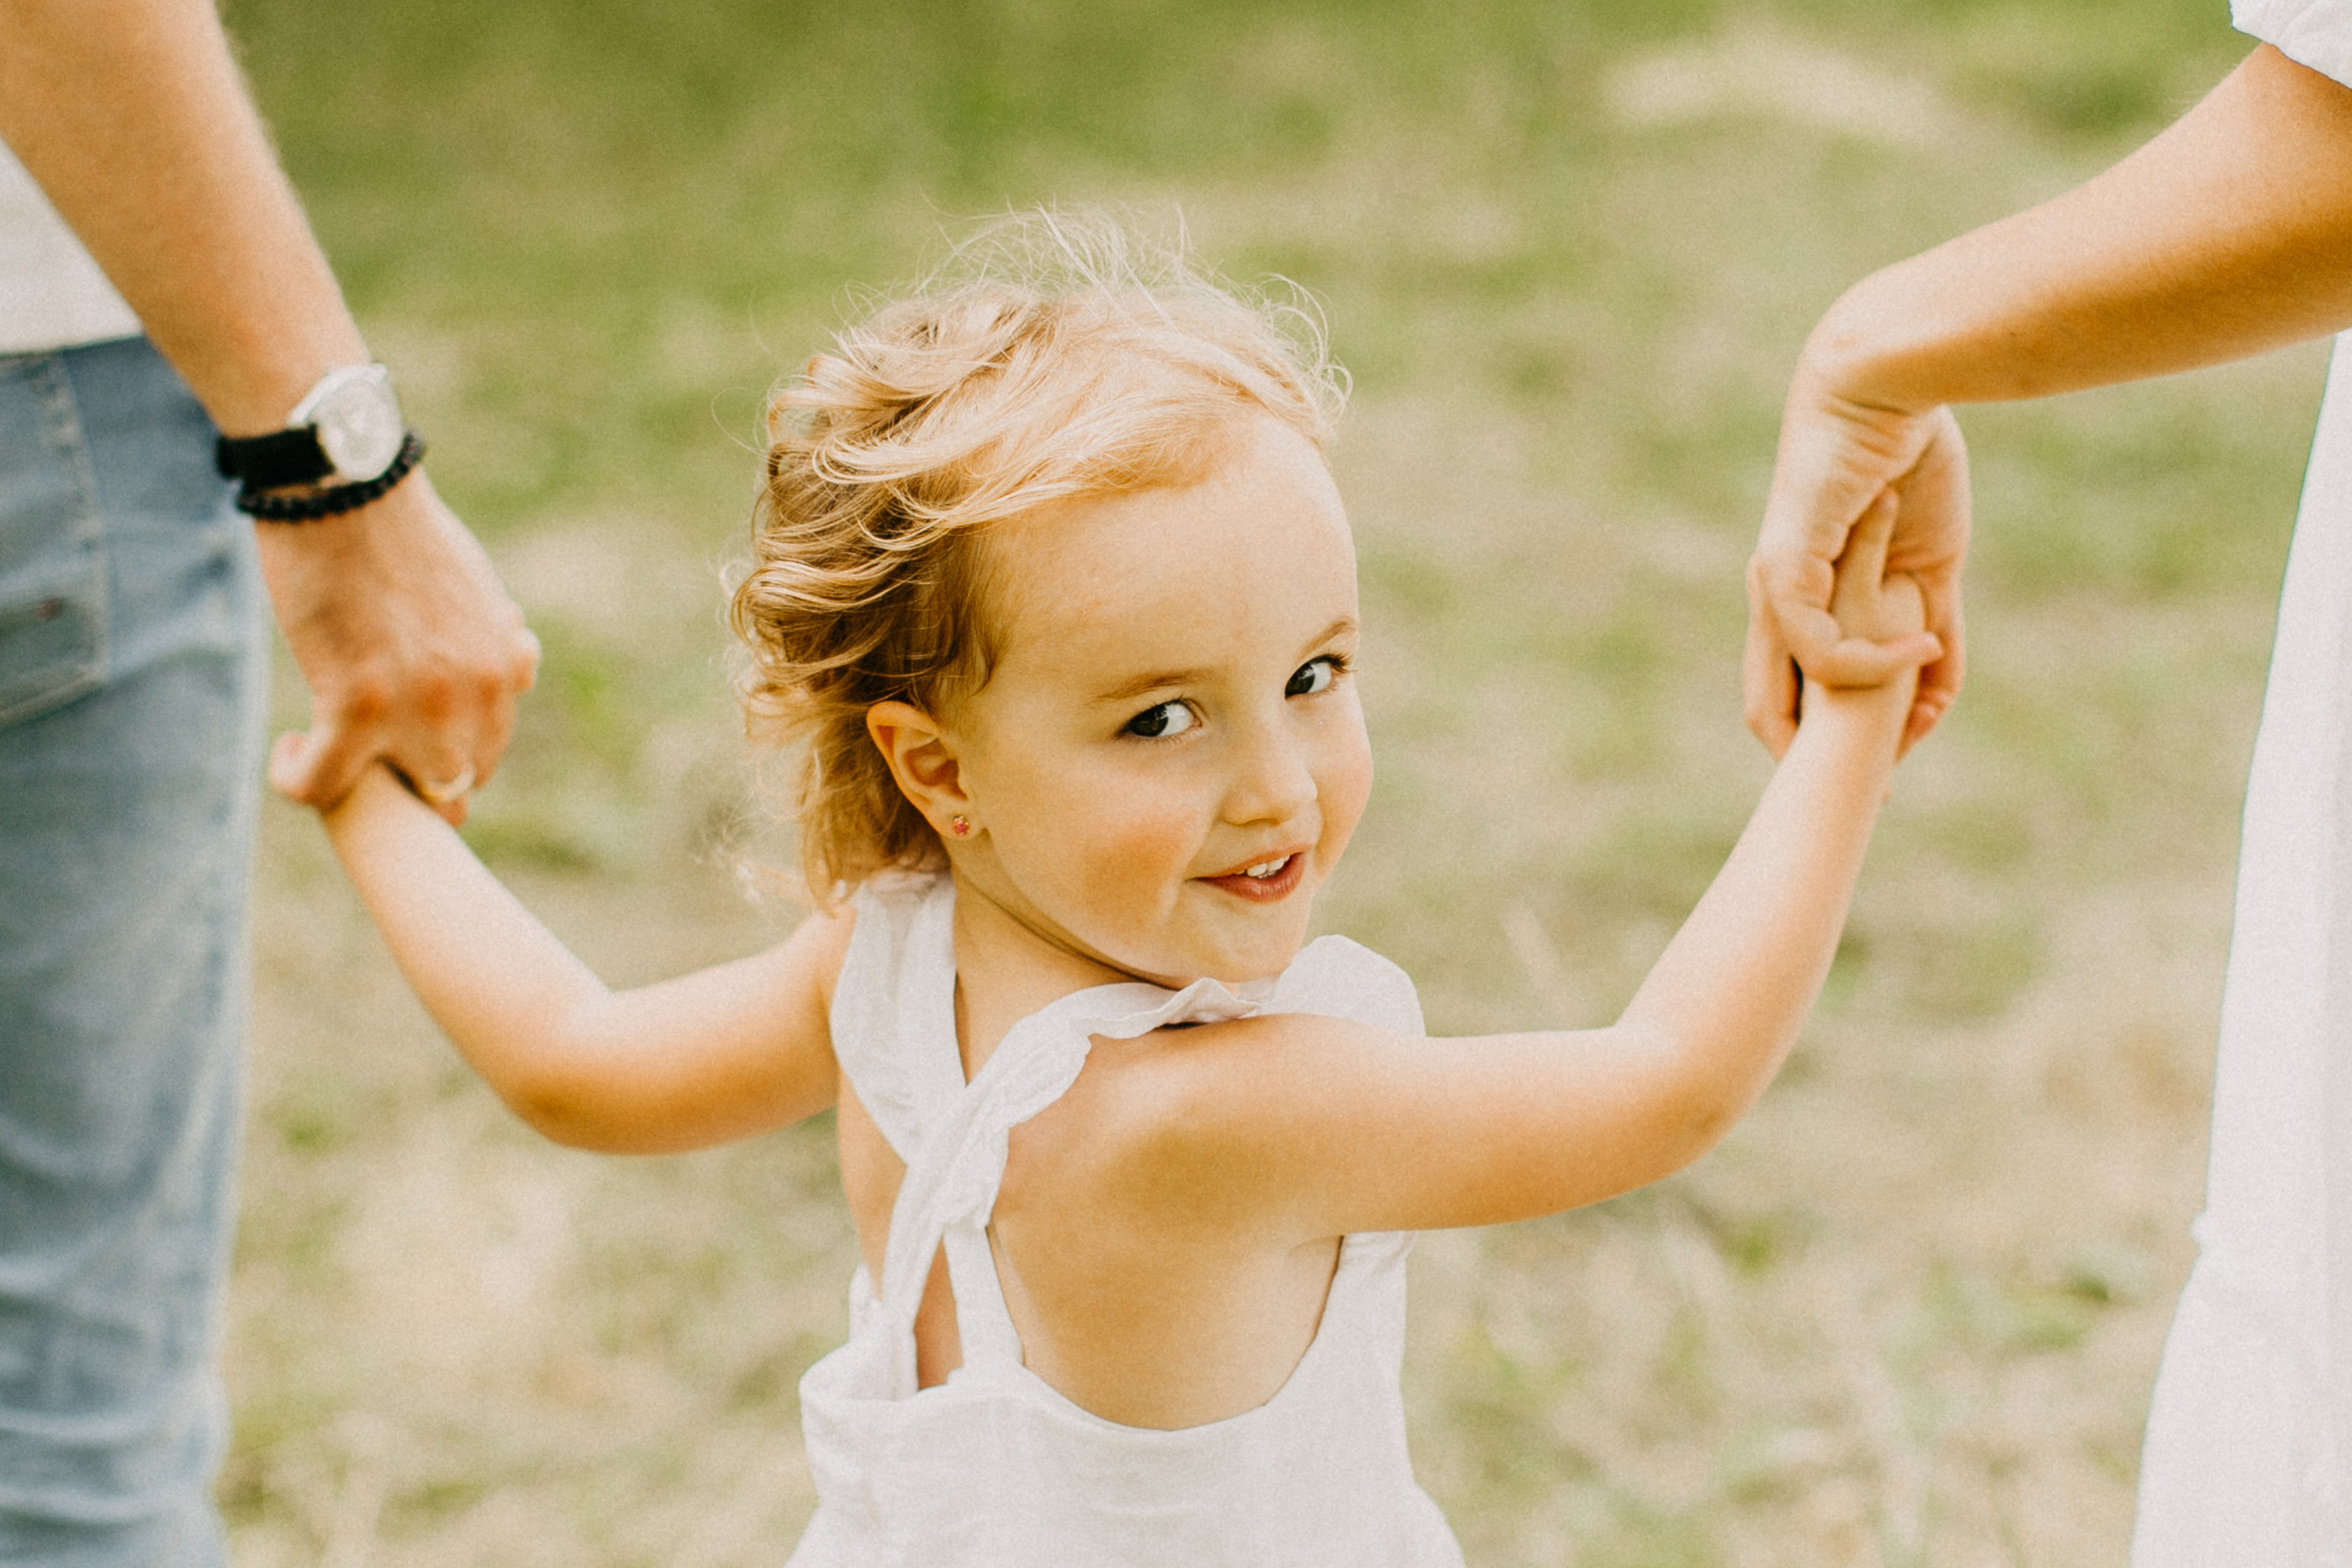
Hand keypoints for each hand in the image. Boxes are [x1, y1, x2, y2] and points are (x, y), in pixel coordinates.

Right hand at [258, 471, 538, 824]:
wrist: (345, 485)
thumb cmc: (398, 530)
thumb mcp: (475, 588)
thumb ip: (493, 640)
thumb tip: (513, 667)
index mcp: (504, 669)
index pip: (485, 752)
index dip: (442, 755)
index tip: (402, 740)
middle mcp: (474, 697)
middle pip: (452, 788)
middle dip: (407, 780)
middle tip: (361, 753)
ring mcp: (418, 706)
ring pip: (401, 800)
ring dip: (361, 787)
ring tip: (323, 752)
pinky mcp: (354, 704)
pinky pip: (325, 783)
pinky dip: (300, 779)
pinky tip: (289, 749)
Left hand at [1744, 367, 1964, 757]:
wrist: (1885, 383)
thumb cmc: (1908, 461)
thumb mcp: (1929, 566)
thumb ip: (1931, 626)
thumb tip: (1937, 687)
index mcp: (1802, 601)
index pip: (1794, 695)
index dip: (1826, 747)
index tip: (1878, 782)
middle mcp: (1775, 599)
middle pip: (1766, 711)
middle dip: (1812, 770)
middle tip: (1873, 805)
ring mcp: (1774, 583)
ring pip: (1777, 693)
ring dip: (1842, 735)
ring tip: (1895, 755)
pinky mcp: (1787, 561)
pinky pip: (1818, 642)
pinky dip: (1872, 662)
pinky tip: (1921, 655)